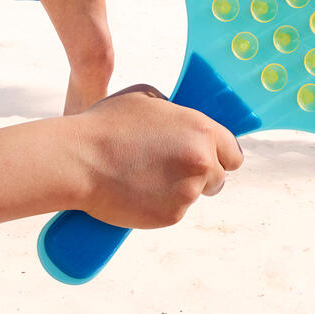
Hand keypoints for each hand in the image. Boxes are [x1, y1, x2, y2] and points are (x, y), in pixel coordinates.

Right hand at [72, 84, 242, 228]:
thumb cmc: (108, 123)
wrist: (80, 160)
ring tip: (148, 176)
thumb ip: (175, 111)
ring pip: (195, 195)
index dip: (220, 154)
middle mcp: (202, 161)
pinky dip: (162, 205)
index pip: (233, 151)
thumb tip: (183, 121)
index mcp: (201, 130)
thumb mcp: (147, 97)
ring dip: (180, 189)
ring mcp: (188, 191)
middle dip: (202, 175)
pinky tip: (138, 190)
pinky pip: (174, 211)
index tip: (209, 157)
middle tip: (174, 169)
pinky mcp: (171, 216)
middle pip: (219, 177)